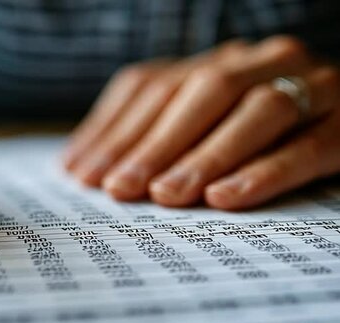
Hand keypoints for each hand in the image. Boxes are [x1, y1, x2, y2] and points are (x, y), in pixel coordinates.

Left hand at [64, 36, 339, 209]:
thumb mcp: (199, 124)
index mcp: (217, 61)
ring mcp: (310, 86)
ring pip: (256, 112)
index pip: (155, 86)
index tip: (81, 172)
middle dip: (155, 143)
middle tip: (118, 188)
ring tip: (166, 196)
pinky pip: (307, 147)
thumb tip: (77, 165)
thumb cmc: (256, 134)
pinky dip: (264, 172)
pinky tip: (226, 198)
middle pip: (202, 92)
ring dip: (205, 155)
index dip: (115, 129)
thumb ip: (146, 135)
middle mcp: (262, 62)